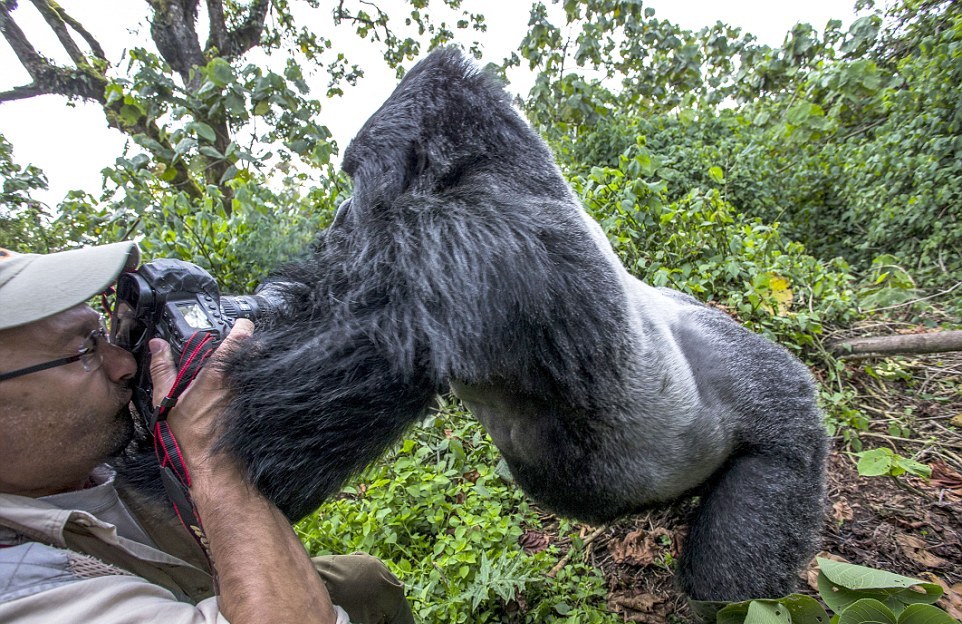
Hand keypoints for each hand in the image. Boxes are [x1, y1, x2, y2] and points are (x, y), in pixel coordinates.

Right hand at [147, 319, 253, 471]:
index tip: (238, 324)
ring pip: (255, 365)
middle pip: (253, 349)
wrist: (209, 459)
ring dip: (246, 362)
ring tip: (230, 366)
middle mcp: (237, 379)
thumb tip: (157, 346)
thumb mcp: (165, 398)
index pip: (242, 337)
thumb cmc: (188, 433)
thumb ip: (162, 368)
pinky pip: (253, 382)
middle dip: (244, 344)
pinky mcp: (251, 401)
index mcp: (217, 372)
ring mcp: (247, 390)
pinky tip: (233, 386)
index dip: (242, 326)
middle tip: (231, 346)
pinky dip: (247, 379)